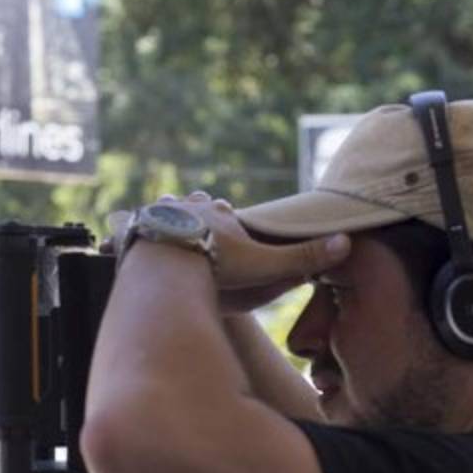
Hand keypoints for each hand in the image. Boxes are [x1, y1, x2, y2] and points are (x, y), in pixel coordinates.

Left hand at [115, 191, 349, 313]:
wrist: (167, 266)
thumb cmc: (218, 266)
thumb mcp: (265, 265)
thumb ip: (302, 258)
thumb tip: (346, 244)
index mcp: (217, 212)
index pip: (225, 211)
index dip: (227, 222)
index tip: (226, 235)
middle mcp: (186, 207)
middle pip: (193, 206)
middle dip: (195, 217)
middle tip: (196, 236)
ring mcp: (155, 215)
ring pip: (161, 211)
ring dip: (164, 222)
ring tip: (164, 238)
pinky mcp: (130, 229)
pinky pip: (126, 227)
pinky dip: (128, 235)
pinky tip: (125, 245)